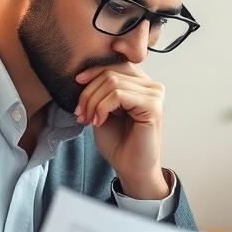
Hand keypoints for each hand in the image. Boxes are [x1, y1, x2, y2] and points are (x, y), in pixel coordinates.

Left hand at [74, 63, 169, 198]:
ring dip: (92, 102)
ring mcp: (155, 94)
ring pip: (112, 83)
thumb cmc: (118, 142)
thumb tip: (82, 75)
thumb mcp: (103, 110)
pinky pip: (118, 95)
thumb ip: (100, 90)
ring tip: (88, 119)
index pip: (115, 64)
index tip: (76, 84)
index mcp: (141, 83)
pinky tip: (98, 122)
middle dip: (88, 93)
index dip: (93, 71)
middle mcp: (151, 85)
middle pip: (110, 72)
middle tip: (80, 113)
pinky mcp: (153, 106)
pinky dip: (102, 108)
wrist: (130, 168)